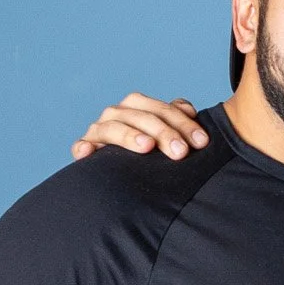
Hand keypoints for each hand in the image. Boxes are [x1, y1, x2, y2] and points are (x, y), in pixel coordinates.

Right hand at [70, 94, 210, 162]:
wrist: (130, 177)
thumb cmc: (157, 154)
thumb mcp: (171, 137)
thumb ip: (179, 121)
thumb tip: (189, 111)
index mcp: (139, 107)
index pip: (161, 108)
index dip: (183, 122)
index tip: (202, 142)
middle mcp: (118, 114)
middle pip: (139, 115)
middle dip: (163, 131)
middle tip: (181, 152)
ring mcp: (100, 131)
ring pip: (112, 126)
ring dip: (130, 135)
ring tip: (147, 146)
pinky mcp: (86, 149)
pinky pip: (80, 146)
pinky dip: (83, 147)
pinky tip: (88, 153)